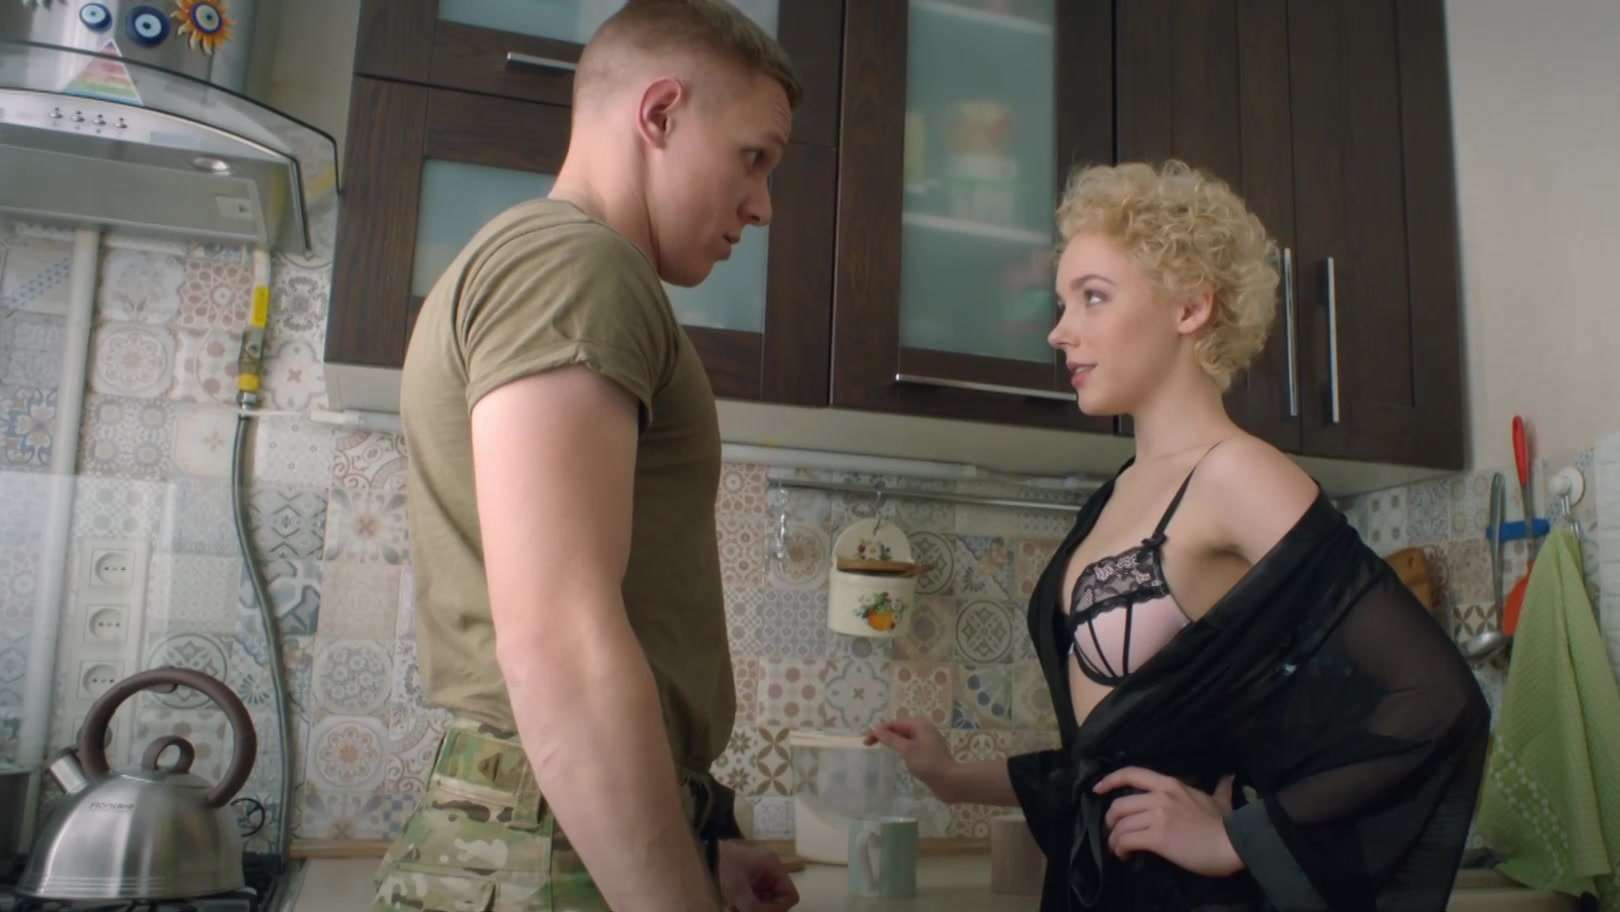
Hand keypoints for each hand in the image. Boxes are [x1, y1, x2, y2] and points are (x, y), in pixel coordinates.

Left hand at [716, 840, 799, 911]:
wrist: (707, 853)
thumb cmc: (725, 867)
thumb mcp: (738, 890)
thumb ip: (754, 908)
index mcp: (774, 868)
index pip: (790, 895)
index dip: (779, 908)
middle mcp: (771, 872)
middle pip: (777, 900)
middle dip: (763, 910)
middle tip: (744, 911)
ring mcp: (761, 876)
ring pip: (766, 901)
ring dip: (754, 908)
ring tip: (735, 908)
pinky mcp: (751, 881)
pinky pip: (756, 898)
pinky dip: (747, 905)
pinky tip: (732, 906)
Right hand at [865, 718, 955, 798]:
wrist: (950, 781)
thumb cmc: (928, 764)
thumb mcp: (907, 750)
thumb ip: (891, 739)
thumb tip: (876, 729)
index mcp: (919, 724)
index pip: (893, 724)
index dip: (878, 731)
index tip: (865, 742)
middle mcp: (923, 729)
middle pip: (898, 729)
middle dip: (884, 735)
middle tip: (868, 745)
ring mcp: (927, 741)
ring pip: (904, 738)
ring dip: (892, 742)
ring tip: (880, 749)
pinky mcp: (928, 752)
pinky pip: (910, 746)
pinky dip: (901, 749)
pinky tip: (896, 756)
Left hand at [1094, 767, 1243, 877]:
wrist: (1232, 844)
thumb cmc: (1226, 825)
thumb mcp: (1219, 800)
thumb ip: (1219, 788)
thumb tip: (1229, 776)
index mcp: (1170, 784)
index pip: (1131, 773)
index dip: (1109, 780)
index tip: (1097, 789)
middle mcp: (1159, 796)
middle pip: (1119, 805)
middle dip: (1111, 821)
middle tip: (1114, 833)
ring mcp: (1157, 816)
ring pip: (1120, 825)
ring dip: (1114, 839)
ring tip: (1119, 849)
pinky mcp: (1157, 837)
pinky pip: (1126, 840)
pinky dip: (1120, 849)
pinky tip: (1125, 855)